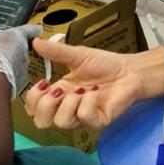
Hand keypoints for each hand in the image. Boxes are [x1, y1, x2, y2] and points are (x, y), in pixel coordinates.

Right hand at [0, 25, 39, 98]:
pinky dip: (8, 73)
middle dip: (13, 48)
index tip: (36, 28)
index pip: (31, 28)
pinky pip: (15, 73)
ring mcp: (24, 64)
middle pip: (23, 46)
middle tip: (1, 49)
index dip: (33, 28)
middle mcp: (25, 49)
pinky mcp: (21, 77)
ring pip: (19, 61)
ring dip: (11, 61)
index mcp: (18, 35)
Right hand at [23, 37, 146, 130]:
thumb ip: (55, 52)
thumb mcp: (77, 55)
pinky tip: (95, 91)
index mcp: (60, 94)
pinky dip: (88, 102)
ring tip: (81, 90)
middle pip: (41, 122)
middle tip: (60, 89)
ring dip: (68, 103)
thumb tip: (35, 42)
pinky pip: (84, 117)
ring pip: (61, 122)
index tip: (44, 82)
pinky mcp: (98, 120)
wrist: (130, 70)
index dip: (33, 99)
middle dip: (45, 105)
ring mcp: (82, 117)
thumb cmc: (106, 65)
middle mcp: (68, 108)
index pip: (34, 109)